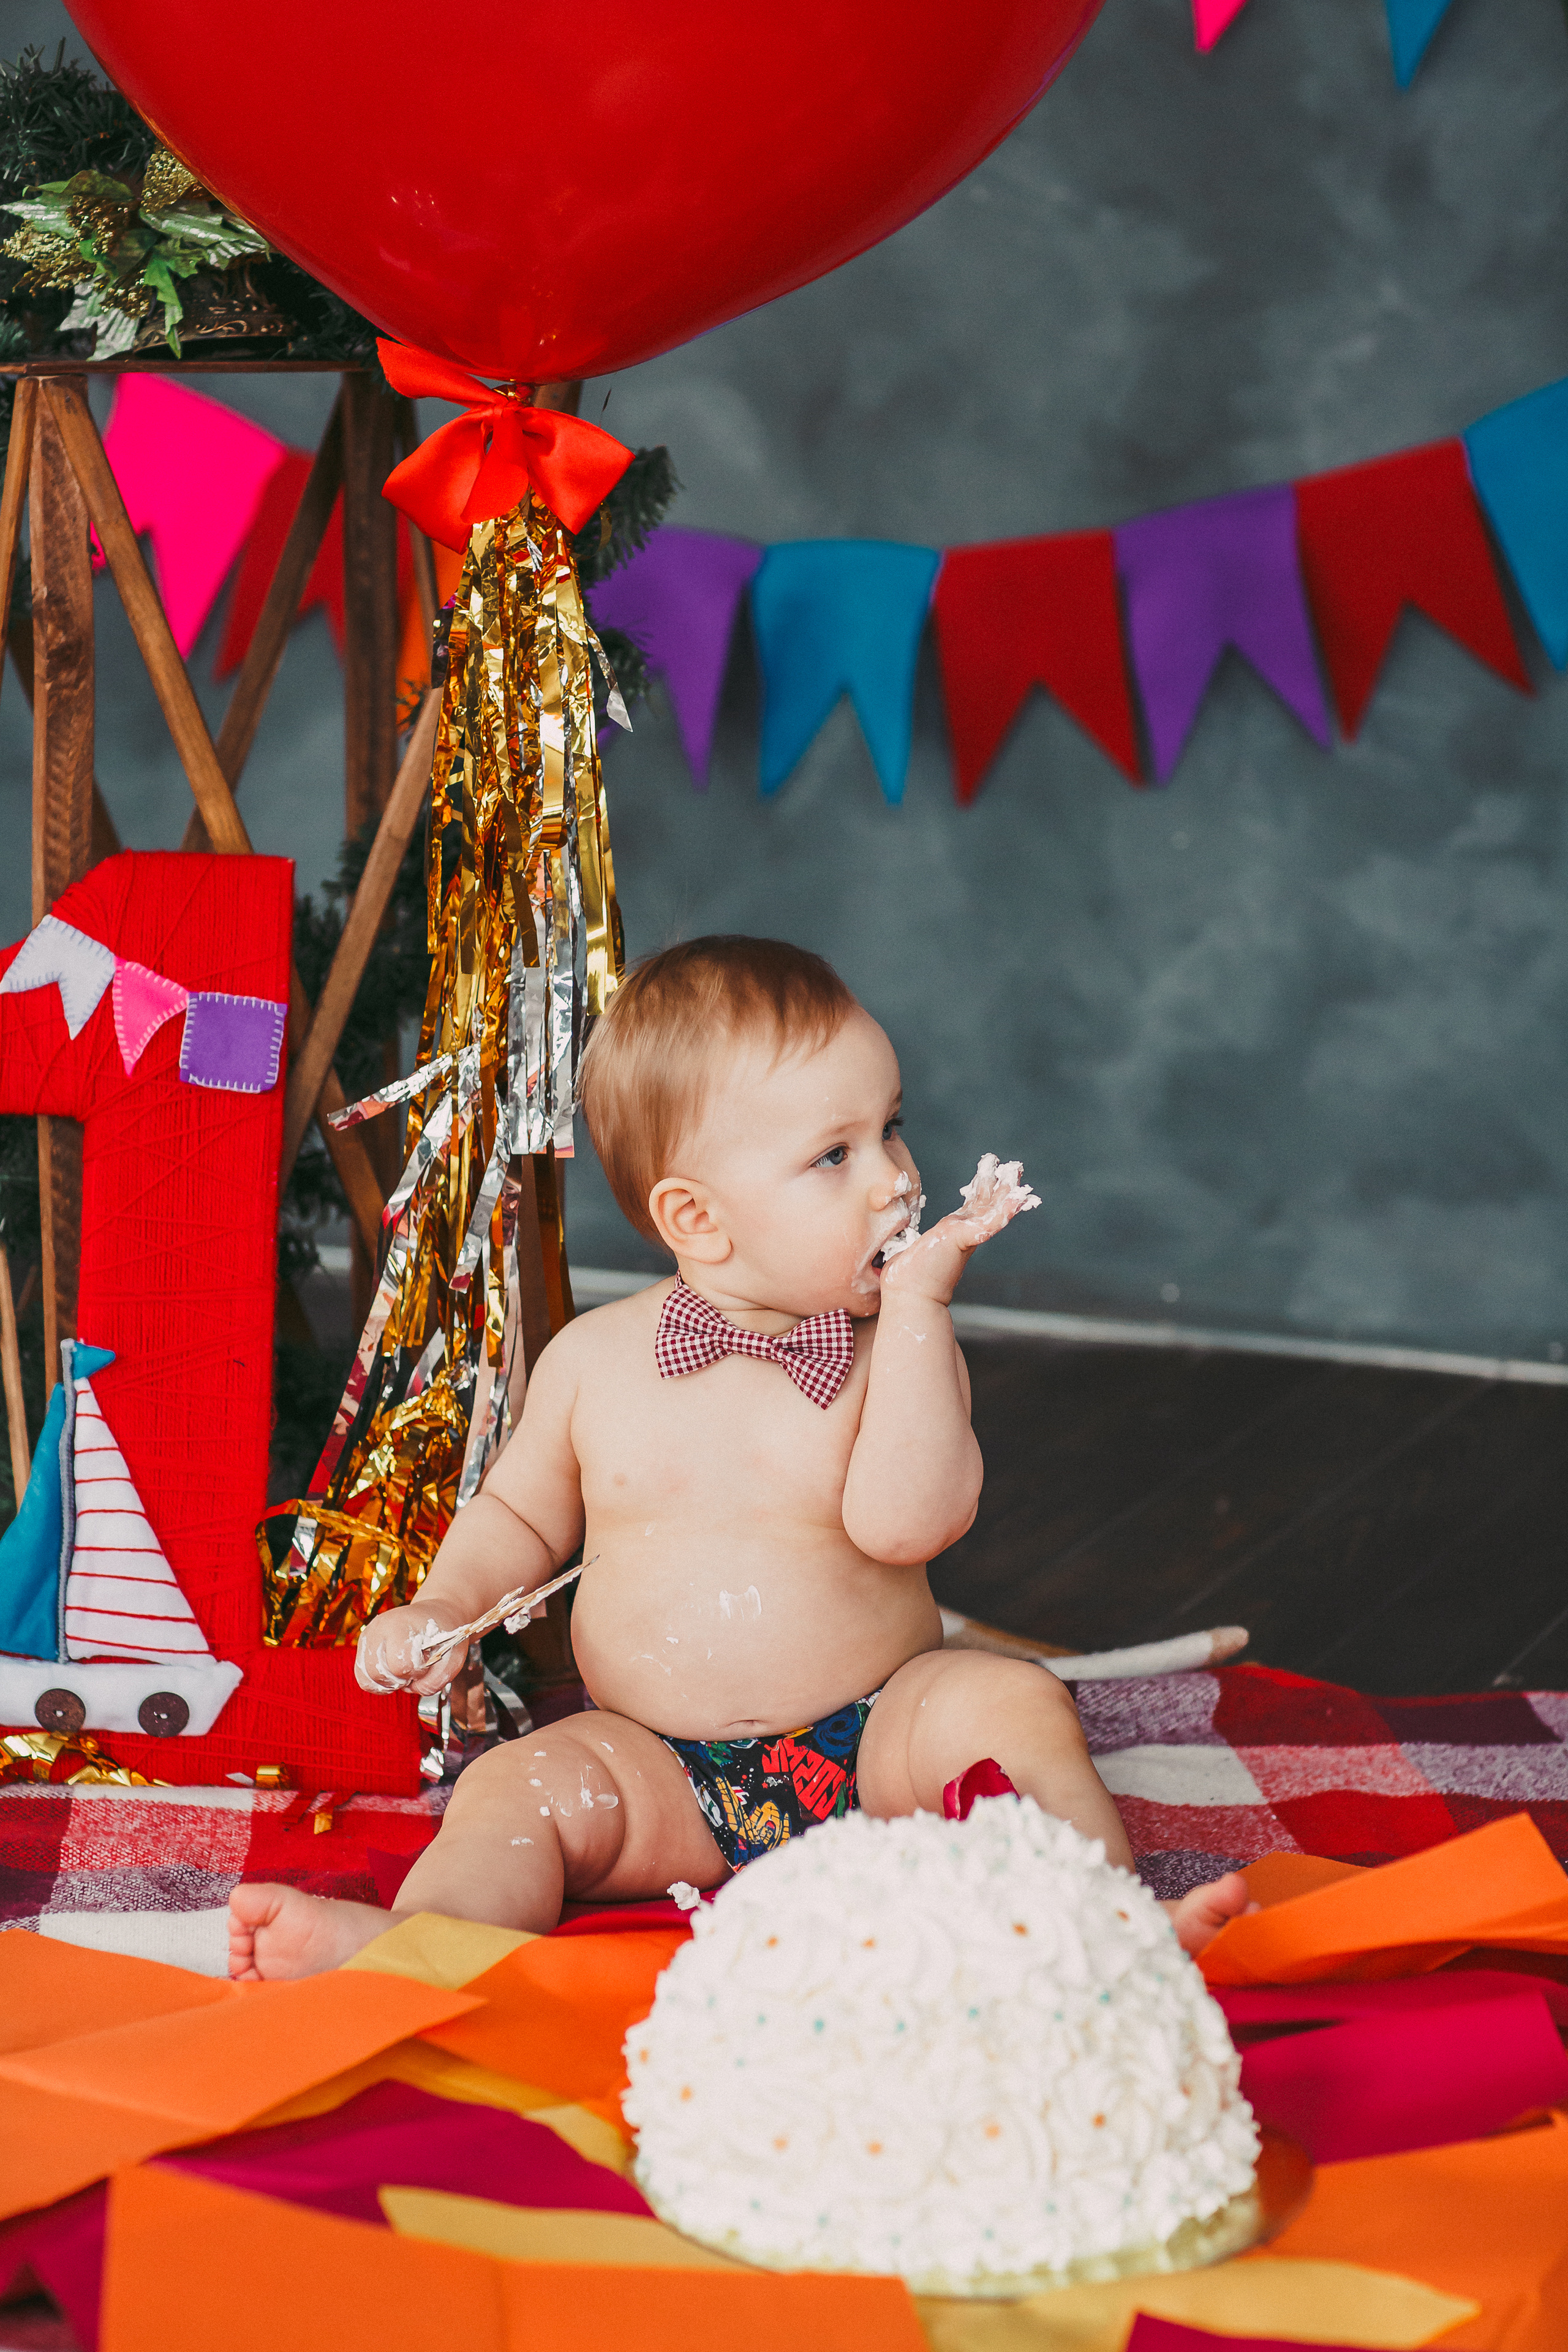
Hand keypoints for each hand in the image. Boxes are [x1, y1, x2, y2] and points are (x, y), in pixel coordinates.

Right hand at [355, 1598, 469, 1697]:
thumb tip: (414, 1689)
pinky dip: (377, 1682)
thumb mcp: (453, 1657)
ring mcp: (368, 1635)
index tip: (426, 1663)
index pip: (399, 1663)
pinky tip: (393, 1674)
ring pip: (366, 1677)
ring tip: (403, 1671)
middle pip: (378, 1672)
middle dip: (400, 1679)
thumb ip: (436, 1680)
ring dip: (387, 1683)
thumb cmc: (444, 1634)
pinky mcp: (363, 1645)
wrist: (435, 1614)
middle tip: (415, 1669)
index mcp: (401, 1624)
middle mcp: (379, 1627)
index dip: (416, 1672)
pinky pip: (362, 1676)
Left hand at [880, 1155, 1039, 1307]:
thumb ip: (919, 1238)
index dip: (984, 1187)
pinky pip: (990, 1222)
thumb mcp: (916, 1245)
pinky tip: (1018, 1199)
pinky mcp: (965, 1238)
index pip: (975, 1204)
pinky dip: (1005, 1210)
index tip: (991, 1169)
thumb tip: (903, 1235)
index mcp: (955, 1231)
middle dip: (1001, 1183)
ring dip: (1006, 1190)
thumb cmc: (909, 1274)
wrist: (909, 1293)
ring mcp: (967, 1235)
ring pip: (993, 1208)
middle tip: (1014, 1167)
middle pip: (989, 1202)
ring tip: (1016, 1172)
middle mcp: (965, 1231)